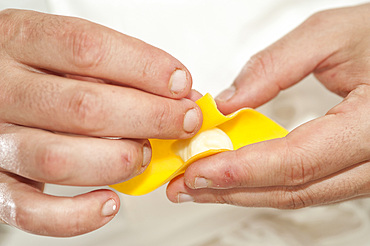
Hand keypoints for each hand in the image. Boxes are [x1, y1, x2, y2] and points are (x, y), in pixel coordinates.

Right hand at [0, 9, 201, 235]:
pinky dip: (77, 215)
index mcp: (20, 40)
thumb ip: (115, 67)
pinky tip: (109, 203)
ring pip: (60, 159)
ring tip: (145, 156)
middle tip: (182, 122)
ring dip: (119, 161)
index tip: (180, 84)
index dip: (145, 68)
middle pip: (85, 107)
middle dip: (150, 117)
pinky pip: (31, 211)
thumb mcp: (59, 48)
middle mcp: (1, 89)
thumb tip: (179, 93)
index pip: (89, 49)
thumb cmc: (30, 67)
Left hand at [167, 4, 369, 208]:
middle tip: (186, 186)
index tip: (198, 171)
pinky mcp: (353, 168)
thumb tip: (229, 101)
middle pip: (292, 189)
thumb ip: (274, 66)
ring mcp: (366, 170)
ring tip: (202, 185)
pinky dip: (265, 182)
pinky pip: (305, 184)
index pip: (297, 160)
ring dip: (244, 191)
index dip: (242, 169)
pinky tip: (238, 175)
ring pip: (297, 194)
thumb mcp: (330, 36)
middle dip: (232, 190)